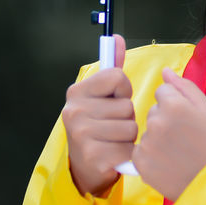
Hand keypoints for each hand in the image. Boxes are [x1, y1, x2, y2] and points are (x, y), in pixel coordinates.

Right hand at [62, 35, 136, 195]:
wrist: (85, 167)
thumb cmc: (98, 125)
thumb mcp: (101, 95)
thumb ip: (112, 68)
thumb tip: (117, 38)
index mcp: (76, 92)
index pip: (117, 77)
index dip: (123, 91)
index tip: (114, 100)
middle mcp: (74, 111)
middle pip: (127, 106)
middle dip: (127, 118)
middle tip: (112, 126)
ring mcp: (81, 135)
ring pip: (131, 128)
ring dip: (129, 137)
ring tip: (114, 140)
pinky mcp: (93, 157)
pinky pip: (128, 150)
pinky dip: (127, 154)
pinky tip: (114, 155)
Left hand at [131, 68, 205, 199]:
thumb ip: (184, 86)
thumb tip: (164, 72)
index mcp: (174, 104)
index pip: (162, 92)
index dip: (176, 105)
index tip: (187, 120)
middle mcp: (156, 121)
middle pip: (153, 112)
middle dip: (165, 121)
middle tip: (184, 138)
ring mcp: (146, 143)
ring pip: (147, 132)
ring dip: (158, 138)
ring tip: (178, 152)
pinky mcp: (140, 162)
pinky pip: (140, 151)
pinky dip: (151, 157)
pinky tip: (168, 163)